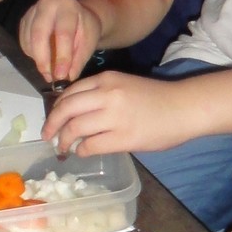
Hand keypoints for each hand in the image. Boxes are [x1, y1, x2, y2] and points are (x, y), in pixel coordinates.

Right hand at [19, 0, 103, 85]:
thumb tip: (65, 79)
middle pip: (39, 34)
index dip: (62, 57)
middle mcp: (47, 3)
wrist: (78, 15)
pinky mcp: (24, 19)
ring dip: (37, 59)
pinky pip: (23, 41)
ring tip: (49, 71)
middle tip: (49, 77)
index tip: (62, 76)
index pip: (63, 34)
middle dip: (43, 60)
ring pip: (29, 39)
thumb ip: (77, 61)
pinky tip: (42, 59)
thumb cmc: (85, 29)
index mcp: (68, 6)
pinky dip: (32, 55)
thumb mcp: (88, 43)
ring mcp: (33, 10)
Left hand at [43, 69, 198, 156]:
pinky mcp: (123, 138)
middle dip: (52, 125)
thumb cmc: (157, 98)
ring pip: (74, 129)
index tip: (53, 119)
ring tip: (63, 147)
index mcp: (106, 79)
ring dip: (64, 141)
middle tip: (47, 135)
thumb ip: (101, 94)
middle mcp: (107, 95)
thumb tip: (75, 113)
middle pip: (66, 109)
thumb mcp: (125, 85)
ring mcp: (114, 117)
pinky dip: (81, 150)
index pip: (70, 92)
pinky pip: (91, 146)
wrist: (184, 107)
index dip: (56, 108)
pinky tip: (82, 152)